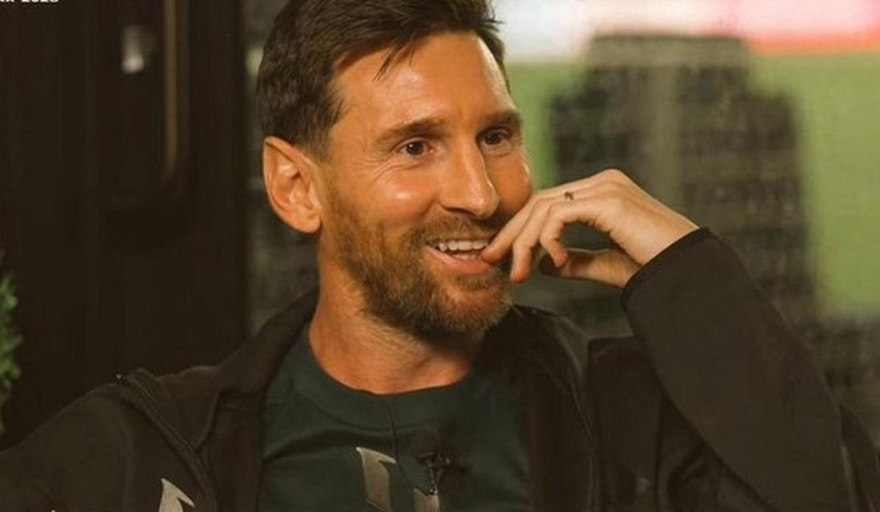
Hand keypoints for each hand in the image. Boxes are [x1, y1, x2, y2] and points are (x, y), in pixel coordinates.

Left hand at [481, 169, 698, 287]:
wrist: (687, 273)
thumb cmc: (654, 269)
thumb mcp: (607, 264)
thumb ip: (576, 261)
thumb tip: (543, 263)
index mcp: (603, 193)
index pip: (548, 205)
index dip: (520, 230)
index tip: (503, 258)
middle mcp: (602, 183)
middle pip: (539, 201)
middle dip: (511, 233)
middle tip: (491, 261)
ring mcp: (605, 188)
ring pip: (543, 208)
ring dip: (524, 243)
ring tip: (520, 274)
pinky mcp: (608, 201)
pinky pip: (558, 216)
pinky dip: (547, 240)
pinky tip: (556, 263)